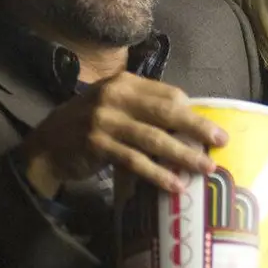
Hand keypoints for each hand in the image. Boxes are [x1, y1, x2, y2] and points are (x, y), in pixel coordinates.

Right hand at [17, 72, 227, 194]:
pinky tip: (174, 185)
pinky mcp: (97, 145)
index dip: (192, 111)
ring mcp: (104, 120)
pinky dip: (157, 174)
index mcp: (125, 82)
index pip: (168, 93)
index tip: (211, 128)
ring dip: (183, 155)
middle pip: (167, 112)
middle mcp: (115, 96)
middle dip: (197, 127)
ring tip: (205, 168)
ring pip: (154, 138)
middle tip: (221, 142)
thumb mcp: (115, 107)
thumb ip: (144, 109)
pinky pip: (135, 161)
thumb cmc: (89, 126)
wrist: (47, 145)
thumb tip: (189, 123)